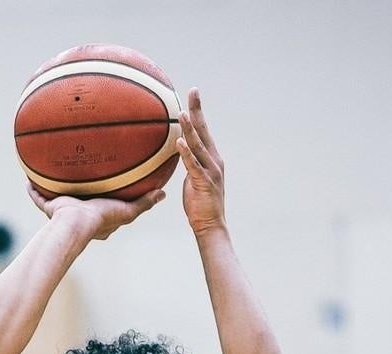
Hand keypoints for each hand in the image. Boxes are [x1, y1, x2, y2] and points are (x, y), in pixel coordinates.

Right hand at [26, 182, 164, 240]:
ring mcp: (64, 213)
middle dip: (80, 192)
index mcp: (97, 219)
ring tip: (55, 172)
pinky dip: (33, 191)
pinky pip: (39, 198)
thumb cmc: (102, 219)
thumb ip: (144, 202)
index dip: (106, 200)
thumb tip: (163, 193)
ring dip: (55, 189)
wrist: (77, 224)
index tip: (107, 188)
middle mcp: (80, 216)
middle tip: (81, 177)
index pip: (103, 209)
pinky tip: (28, 178)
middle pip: (80, 201)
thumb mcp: (128, 211)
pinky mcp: (51, 209)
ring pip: (58, 199)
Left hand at [177, 88, 224, 236]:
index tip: (193, 94)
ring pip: (199, 146)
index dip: (198, 111)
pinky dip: (187, 153)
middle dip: (198, 110)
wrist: (211, 225)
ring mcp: (210, 171)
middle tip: (193, 91)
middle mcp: (214, 160)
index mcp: (211, 158)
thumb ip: (188, 163)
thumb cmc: (199, 204)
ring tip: (182, 113)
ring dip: (190, 129)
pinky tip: (180, 142)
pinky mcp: (204, 182)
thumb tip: (177, 151)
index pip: (204, 130)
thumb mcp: (192, 178)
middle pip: (204, 131)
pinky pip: (194, 165)